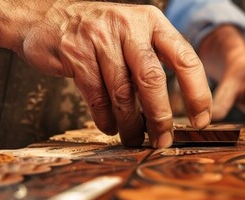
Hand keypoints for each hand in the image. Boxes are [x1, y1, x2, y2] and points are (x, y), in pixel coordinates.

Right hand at [18, 2, 211, 147]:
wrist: (43, 15)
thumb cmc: (96, 32)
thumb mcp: (131, 33)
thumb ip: (152, 62)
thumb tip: (173, 110)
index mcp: (152, 21)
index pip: (185, 58)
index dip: (197, 92)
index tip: (200, 120)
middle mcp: (128, 26)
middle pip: (152, 78)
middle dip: (160, 116)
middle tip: (164, 139)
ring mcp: (99, 38)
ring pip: (122, 92)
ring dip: (130, 123)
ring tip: (133, 138)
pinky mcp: (75, 54)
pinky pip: (96, 96)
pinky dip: (105, 118)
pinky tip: (110, 126)